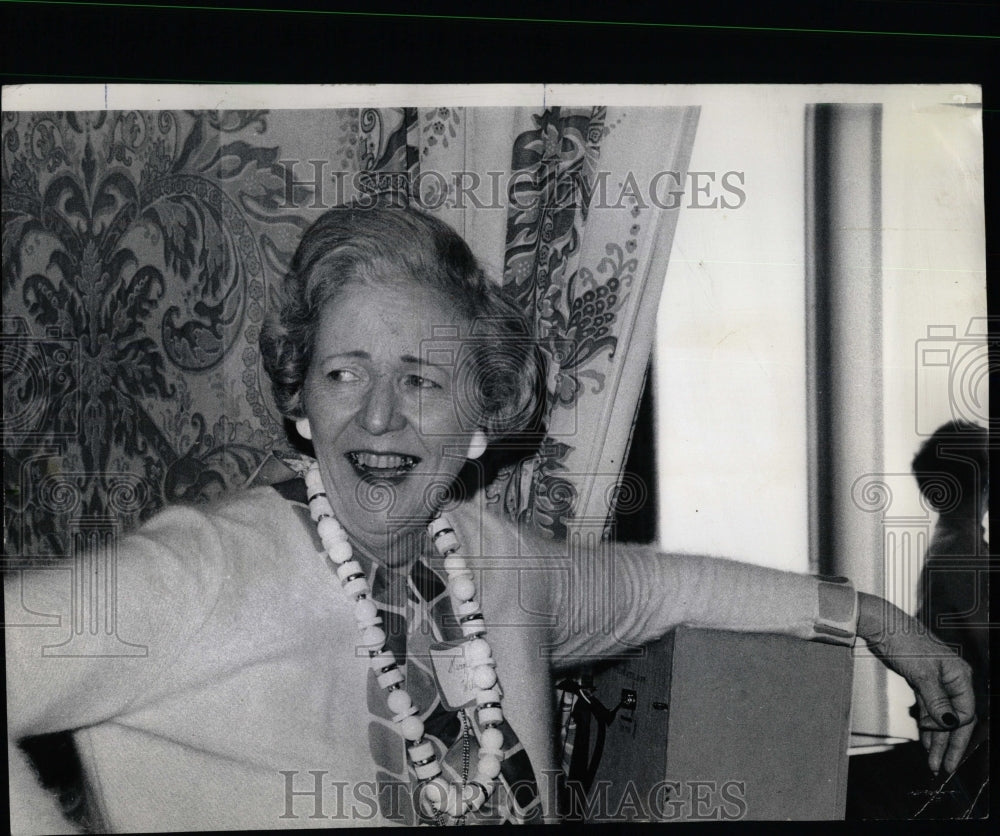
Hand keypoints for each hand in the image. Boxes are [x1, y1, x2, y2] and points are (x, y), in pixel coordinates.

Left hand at [856, 592, 975, 774]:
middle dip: (950, 744)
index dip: (953, 731)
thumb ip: (936, 700)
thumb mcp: (921, 673)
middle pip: (955, 718)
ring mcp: (937, 680)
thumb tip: (949, 722)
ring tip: (932, 761)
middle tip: (942, 767)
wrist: (879, 624)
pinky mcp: (922, 681)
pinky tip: (926, 740)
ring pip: (941, 716)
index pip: (965, 713)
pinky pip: (930, 708)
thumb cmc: (902, 641)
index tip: (938, 742)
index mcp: (959, 675)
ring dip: (937, 739)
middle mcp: (952, 679)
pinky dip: (928, 725)